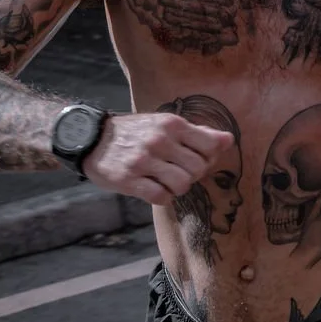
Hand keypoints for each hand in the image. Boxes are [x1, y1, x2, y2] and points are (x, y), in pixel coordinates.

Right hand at [81, 112, 234, 205]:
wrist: (92, 138)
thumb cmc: (135, 132)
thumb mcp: (164, 124)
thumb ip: (197, 133)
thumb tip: (228, 140)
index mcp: (171, 124)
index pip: (210, 146)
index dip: (209, 158)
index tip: (198, 159)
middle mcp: (159, 140)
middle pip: (198, 168)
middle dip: (193, 175)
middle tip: (179, 172)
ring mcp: (144, 160)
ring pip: (182, 184)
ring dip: (178, 188)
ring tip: (166, 181)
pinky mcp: (130, 180)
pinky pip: (161, 197)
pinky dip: (162, 197)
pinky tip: (154, 189)